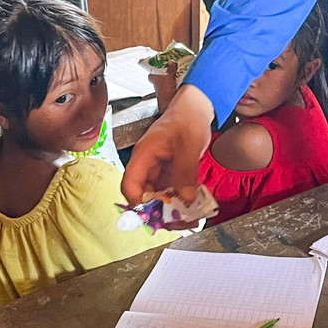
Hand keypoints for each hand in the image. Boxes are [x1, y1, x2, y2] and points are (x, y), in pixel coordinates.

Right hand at [122, 85, 214, 212]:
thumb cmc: (188, 117)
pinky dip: (179, 201)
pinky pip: (170, 191)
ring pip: (157, 196)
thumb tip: (186, 198)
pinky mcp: (169, 172)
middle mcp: (147, 165)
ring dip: (171, 209)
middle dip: (159, 211)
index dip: (138, 203)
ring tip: (189, 218)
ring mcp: (158, 169)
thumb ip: (186, 171)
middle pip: (143, 195)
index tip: (156, 214)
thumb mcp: (189, 144)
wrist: (197, 106)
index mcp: (144, 155)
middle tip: (179, 221)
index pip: (130, 184)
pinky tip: (193, 207)